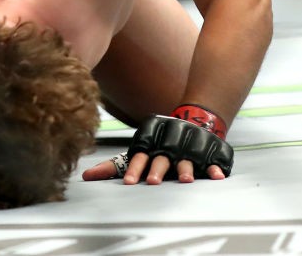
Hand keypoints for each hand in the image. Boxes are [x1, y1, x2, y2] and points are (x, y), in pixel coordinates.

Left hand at [83, 109, 232, 183]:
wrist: (194, 118)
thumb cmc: (157, 142)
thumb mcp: (138, 149)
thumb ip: (114, 165)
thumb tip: (86, 177)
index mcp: (150, 141)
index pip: (139, 155)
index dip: (134, 169)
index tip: (129, 183)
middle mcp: (169, 143)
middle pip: (161, 158)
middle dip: (158, 170)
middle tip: (153, 182)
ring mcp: (190, 146)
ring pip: (186, 159)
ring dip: (186, 169)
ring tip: (186, 180)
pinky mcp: (209, 150)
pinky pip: (213, 159)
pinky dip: (215, 168)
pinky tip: (216, 176)